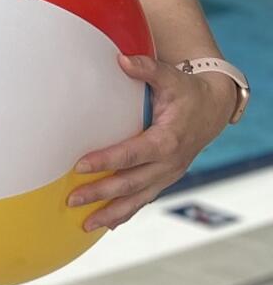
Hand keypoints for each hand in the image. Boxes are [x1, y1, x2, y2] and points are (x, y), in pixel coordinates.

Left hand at [69, 54, 234, 230]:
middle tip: (71, 198)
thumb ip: (147, 69)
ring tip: (85, 224)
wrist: (213, 109)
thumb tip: (122, 60)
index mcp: (168, 139)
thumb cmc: (187, 92)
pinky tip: (105, 224)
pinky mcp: (165, 179)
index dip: (107, 161)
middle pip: (132, 182)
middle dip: (101, 193)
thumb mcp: (170, 77)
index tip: (80, 166)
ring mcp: (168, 174)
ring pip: (138, 198)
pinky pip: (144, 199)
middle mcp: (170, 162)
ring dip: (111, 212)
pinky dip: (126, 213)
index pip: (133, 154)